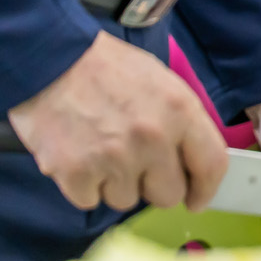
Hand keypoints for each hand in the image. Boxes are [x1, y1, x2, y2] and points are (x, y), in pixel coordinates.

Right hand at [8, 31, 226, 213]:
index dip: (206, 189)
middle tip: (136, 164)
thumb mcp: (161, 81)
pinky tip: (79, 154)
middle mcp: (152, 138)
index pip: (211, 165)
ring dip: (115, 183)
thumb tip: (192, 161)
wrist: (50, 59)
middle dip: (154, 185)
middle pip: (169, 195)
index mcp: (180, 111)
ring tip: (101, 148)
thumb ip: (181, 122)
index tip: (197, 198)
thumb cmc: (107, 68)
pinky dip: (84, 185)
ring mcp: (114, 159)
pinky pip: (90, 201)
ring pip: (126, 201)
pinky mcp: (76, 174)